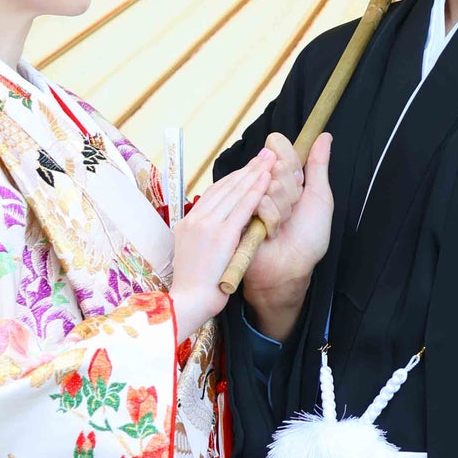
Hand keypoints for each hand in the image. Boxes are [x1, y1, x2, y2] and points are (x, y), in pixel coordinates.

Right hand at [170, 149, 273, 335]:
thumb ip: (203, 237)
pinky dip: (255, 191)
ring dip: (254, 173)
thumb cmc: (192, 287)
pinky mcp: (221, 234)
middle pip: (225, 187)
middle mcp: (196, 218)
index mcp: (188, 223)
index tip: (249, 168)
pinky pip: (242, 207)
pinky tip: (267, 180)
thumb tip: (215, 228)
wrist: (187, 303)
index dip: (234, 178)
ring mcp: (207, 225)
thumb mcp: (191, 255)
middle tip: (265, 154)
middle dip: (247, 169)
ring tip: (270, 159)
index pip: (215, 193)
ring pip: (235, 192)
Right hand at [243, 132, 332, 342]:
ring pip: (271, 185)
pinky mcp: (239, 213)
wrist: (291, 268)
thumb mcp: (319, 198)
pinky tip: (271, 233)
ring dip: (284, 209)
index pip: (280, 148)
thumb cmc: (307, 237)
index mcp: (282, 177)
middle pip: (278, 165)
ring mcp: (250, 198)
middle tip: (292, 210)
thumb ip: (318, 165)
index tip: (299, 180)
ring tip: (282, 226)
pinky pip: (261, 203)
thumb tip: (324, 136)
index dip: (290, 160)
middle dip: (292, 190)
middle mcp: (264, 184)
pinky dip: (273, 220)